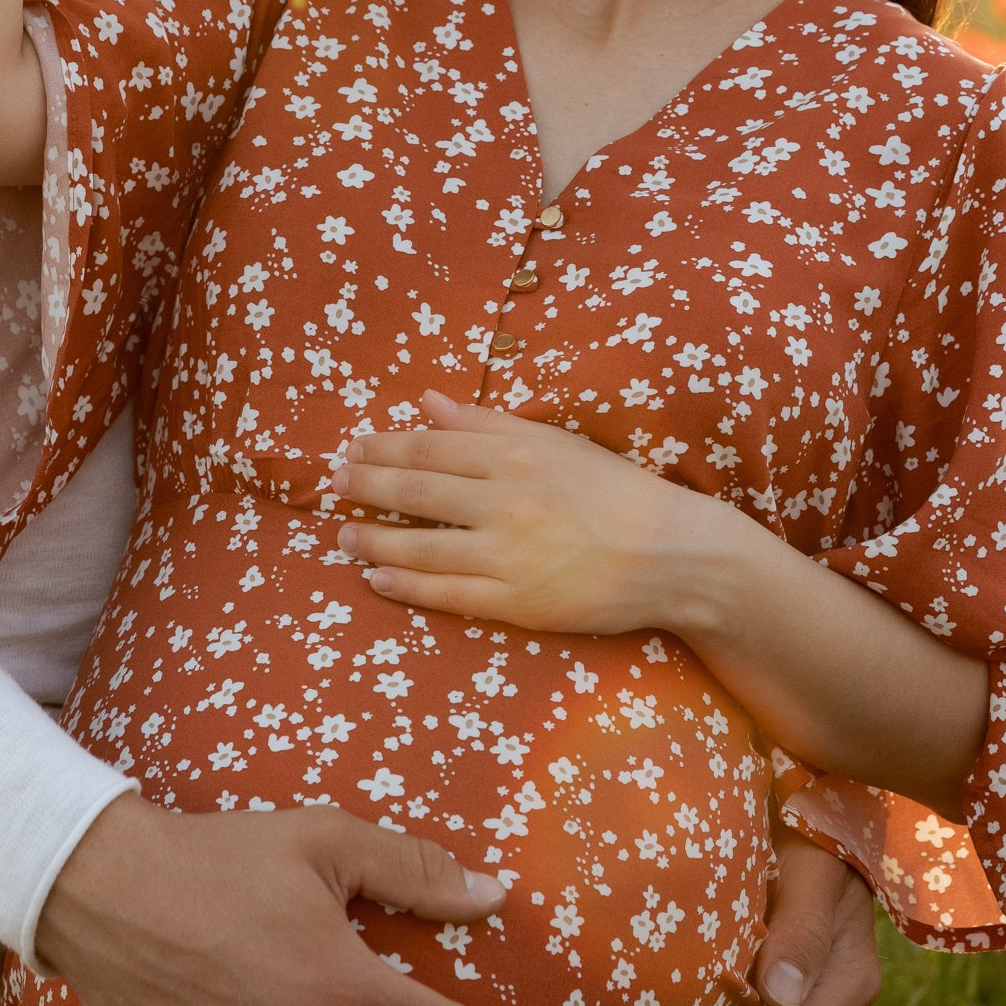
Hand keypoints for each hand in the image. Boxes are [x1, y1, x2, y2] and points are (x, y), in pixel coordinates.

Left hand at [334, 389, 730, 633]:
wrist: (672, 555)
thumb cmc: (615, 491)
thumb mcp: (556, 443)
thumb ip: (488, 424)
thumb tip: (427, 403)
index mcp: (516, 456)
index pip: (430, 447)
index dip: (385, 447)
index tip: (354, 447)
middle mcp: (506, 502)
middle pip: (416, 492)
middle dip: (366, 487)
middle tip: (333, 485)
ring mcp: (508, 556)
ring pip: (420, 547)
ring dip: (372, 540)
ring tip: (342, 536)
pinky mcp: (516, 602)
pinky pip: (446, 594)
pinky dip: (404, 586)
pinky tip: (376, 579)